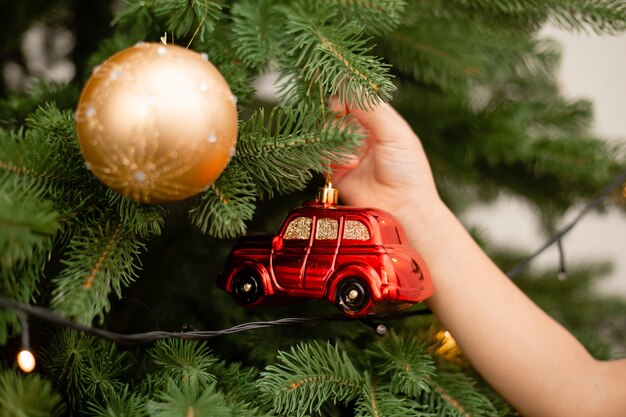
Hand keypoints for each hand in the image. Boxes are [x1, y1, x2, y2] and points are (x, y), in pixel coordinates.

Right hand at [331, 101, 440, 226]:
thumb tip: (348, 83)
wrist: (404, 209)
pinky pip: (322, 154)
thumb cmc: (408, 171)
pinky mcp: (336, 171)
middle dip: (336, 114)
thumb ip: (371, 109)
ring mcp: (348, 152)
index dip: (346, 94)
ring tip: (353, 155)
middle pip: (337, 112)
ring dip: (335, 137)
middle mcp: (363, 134)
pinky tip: (349, 165)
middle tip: (339, 116)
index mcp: (381, 121)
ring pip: (327, 132)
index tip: (340, 97)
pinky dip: (331, 156)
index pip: (357, 97)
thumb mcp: (395, 133)